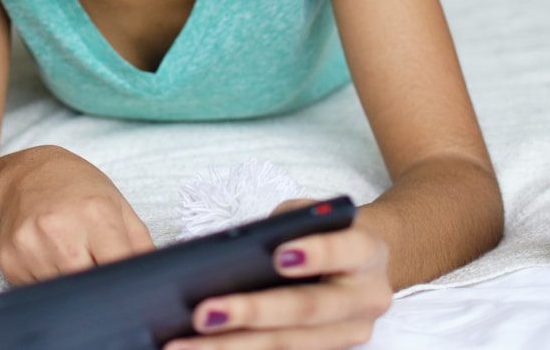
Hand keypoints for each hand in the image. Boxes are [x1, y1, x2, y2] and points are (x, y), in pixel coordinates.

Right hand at [0, 145, 154, 283]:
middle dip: (97, 285)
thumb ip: (141, 245)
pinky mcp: (9, 261)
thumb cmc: (78, 191)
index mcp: (95, 214)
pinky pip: (35, 290)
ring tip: (68, 255)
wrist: (25, 176)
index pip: (117, 268)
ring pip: (62, 292)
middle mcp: (59, 229)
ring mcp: (30, 245)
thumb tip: (154, 280)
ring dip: (69, 283)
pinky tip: (47, 257)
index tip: (124, 284)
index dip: (123, 281)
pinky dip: (45, 281)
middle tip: (94, 266)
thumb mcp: (118, 206)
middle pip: (89, 286)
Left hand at [167, 199, 392, 349]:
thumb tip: (231, 251)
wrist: (361, 263)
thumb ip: (284, 226)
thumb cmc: (322, 231)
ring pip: (288, 344)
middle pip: (306, 309)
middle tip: (201, 314)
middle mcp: (366, 298)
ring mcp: (350, 333)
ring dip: (232, 346)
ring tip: (183, 344)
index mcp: (367, 253)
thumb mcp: (310, 214)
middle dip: (252, 312)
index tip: (278, 255)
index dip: (315, 254)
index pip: (344, 252)